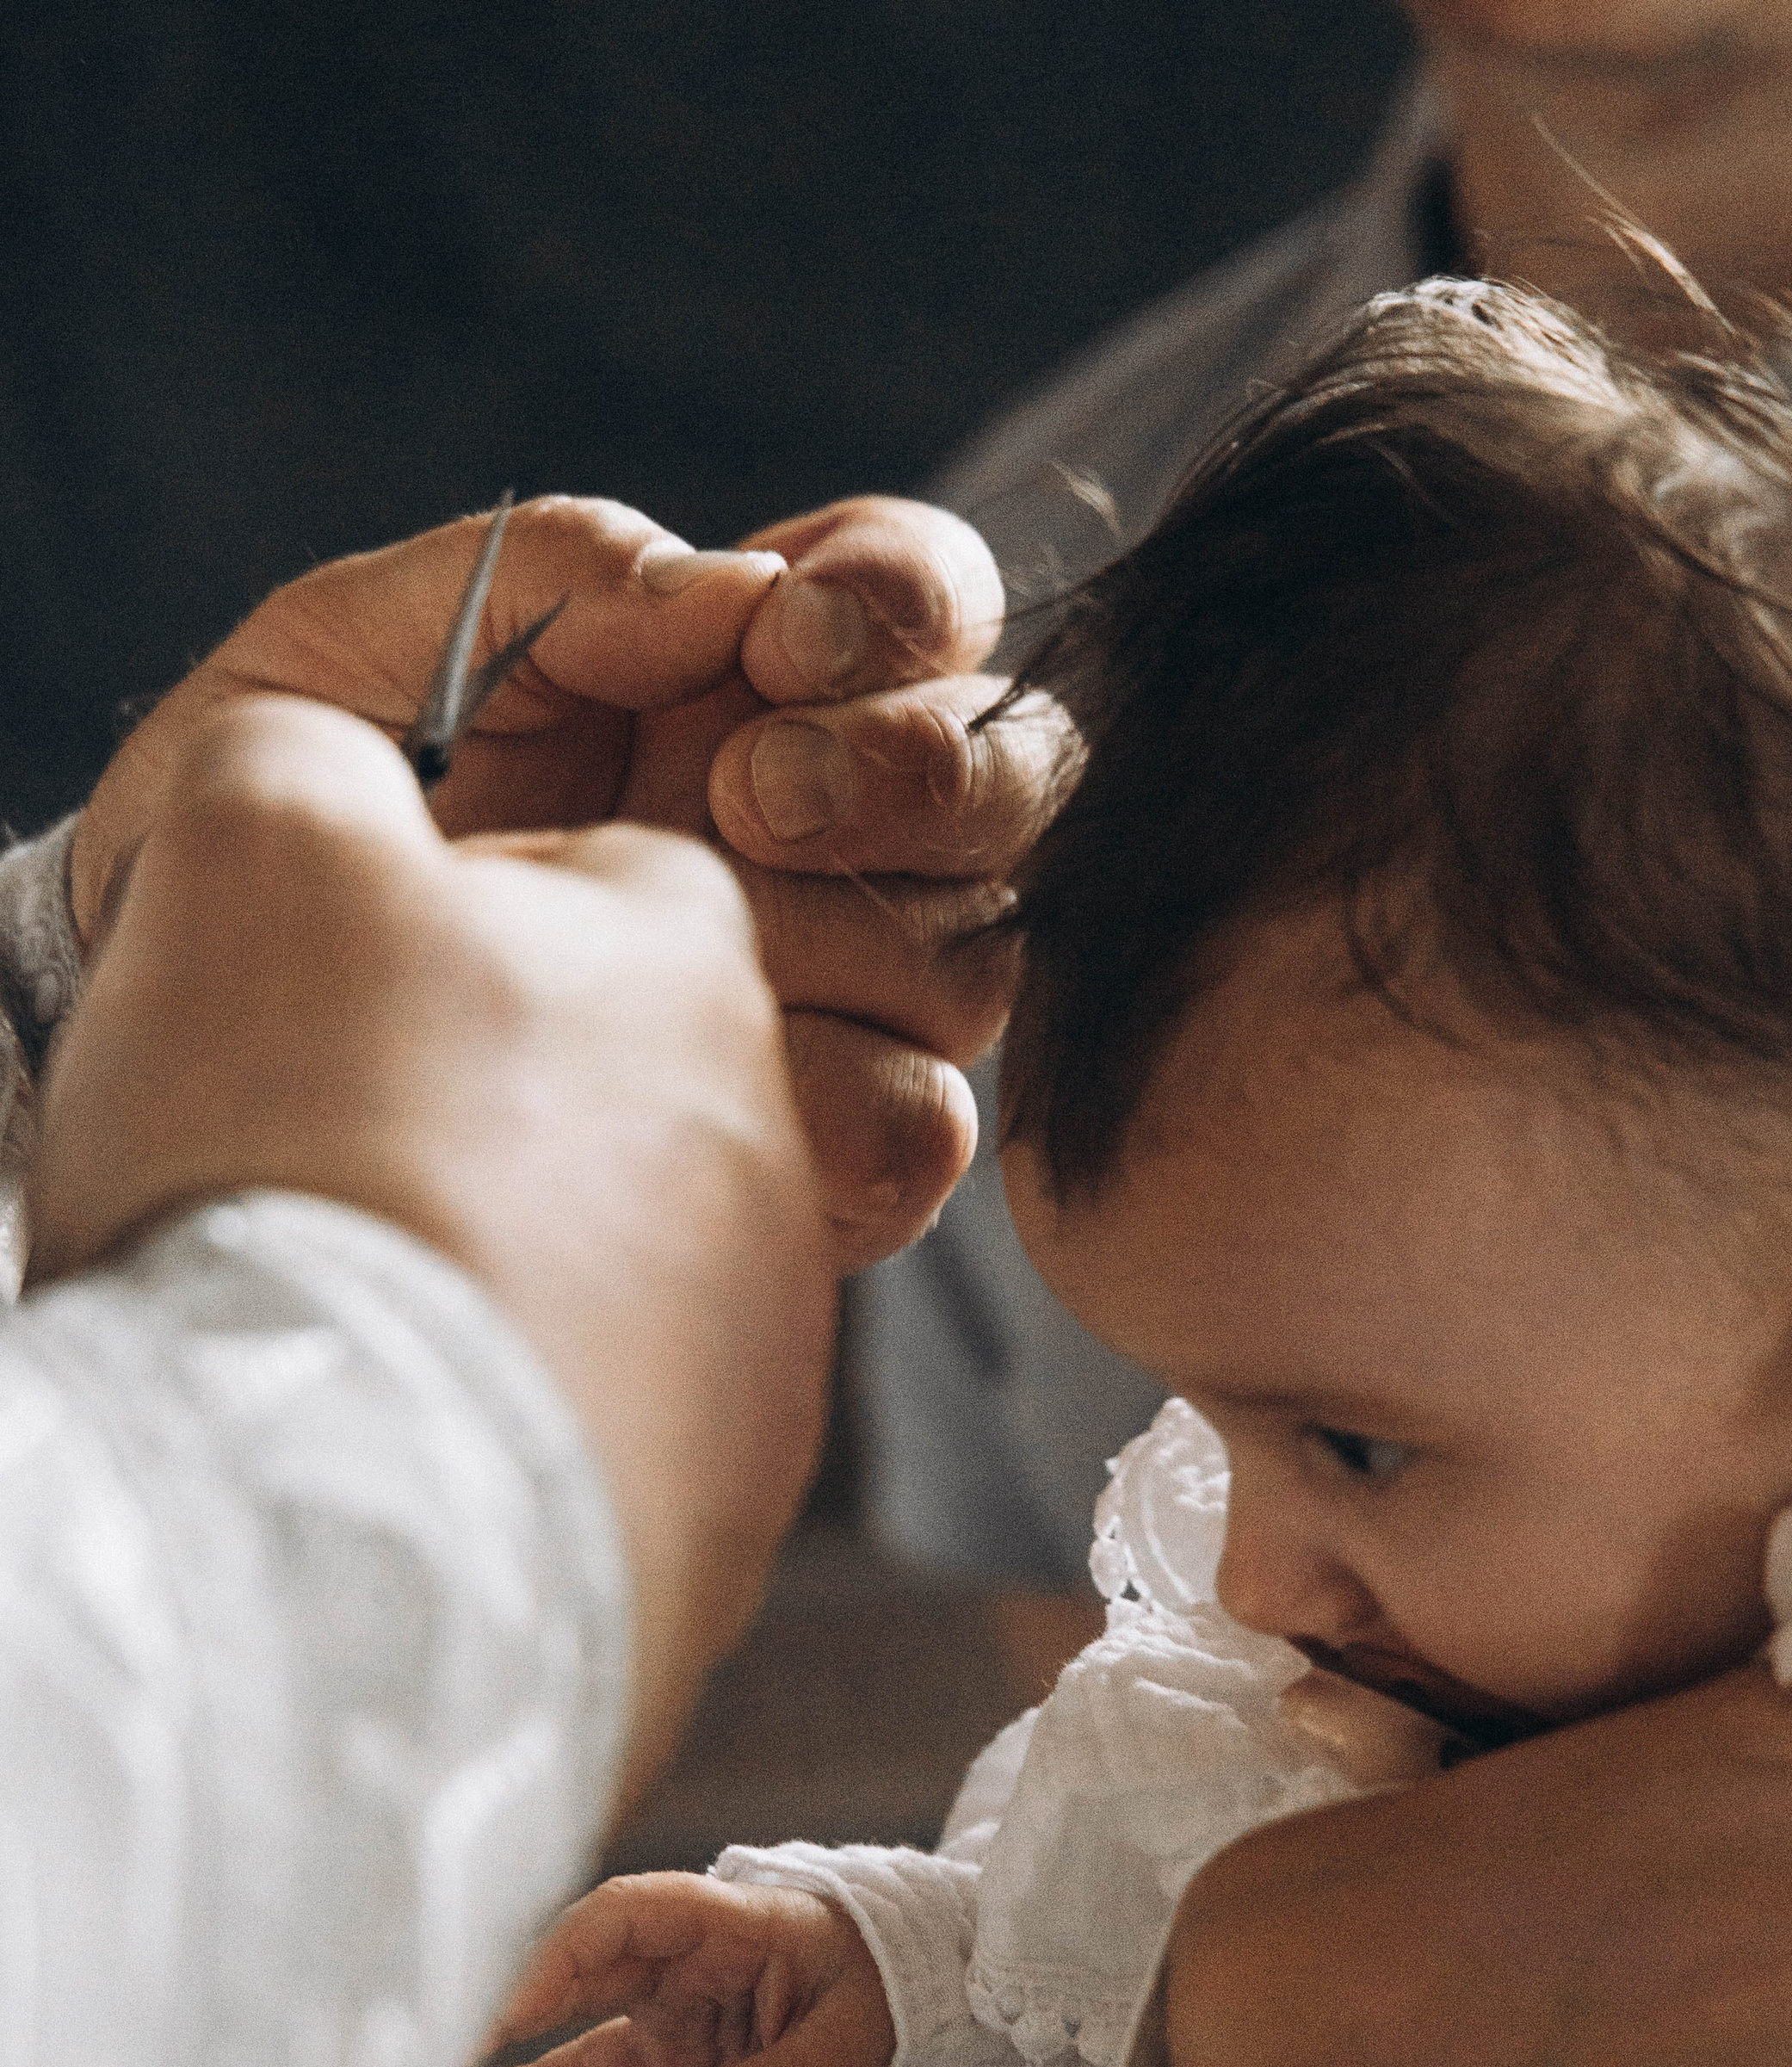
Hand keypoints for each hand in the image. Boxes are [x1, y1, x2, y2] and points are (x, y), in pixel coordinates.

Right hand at [33, 696, 834, 1810]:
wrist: (357, 1505)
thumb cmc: (312, 1143)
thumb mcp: (257, 850)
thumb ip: (314, 765)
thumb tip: (346, 778)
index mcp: (693, 957)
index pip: (589, 882)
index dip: (432, 925)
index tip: (325, 996)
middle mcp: (773, 1148)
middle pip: (628, 1083)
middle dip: (500, 1102)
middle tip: (344, 1154)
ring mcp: (770, 1340)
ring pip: (641, 1261)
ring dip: (523, 1263)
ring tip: (384, 1302)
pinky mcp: (732, 1502)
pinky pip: (634, 1422)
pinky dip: (543, 1409)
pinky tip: (434, 1420)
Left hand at [69, 493, 1064, 1264]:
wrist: (182, 1033)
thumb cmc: (259, 827)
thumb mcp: (341, 653)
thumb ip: (525, 580)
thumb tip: (710, 589)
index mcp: (746, 687)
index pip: (925, 605)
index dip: (900, 601)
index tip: (777, 637)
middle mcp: (830, 845)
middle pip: (1010, 782)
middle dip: (907, 768)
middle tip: (746, 794)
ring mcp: (833, 1008)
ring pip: (973, 953)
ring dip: (857, 931)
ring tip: (692, 942)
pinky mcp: (812, 1161)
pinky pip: (920, 1126)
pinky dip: (840, 1090)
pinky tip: (712, 1076)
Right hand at [468, 1869, 894, 2066]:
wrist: (935, 2002)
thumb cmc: (898, 1997)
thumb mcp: (847, 2050)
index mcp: (735, 1922)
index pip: (630, 1914)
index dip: (565, 1953)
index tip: (518, 2008)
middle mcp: (692, 1952)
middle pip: (591, 1957)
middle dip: (522, 1992)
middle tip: (455, 2036)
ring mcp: (682, 1998)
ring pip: (587, 2012)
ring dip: (525, 2039)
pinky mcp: (682, 2044)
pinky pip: (607, 2061)